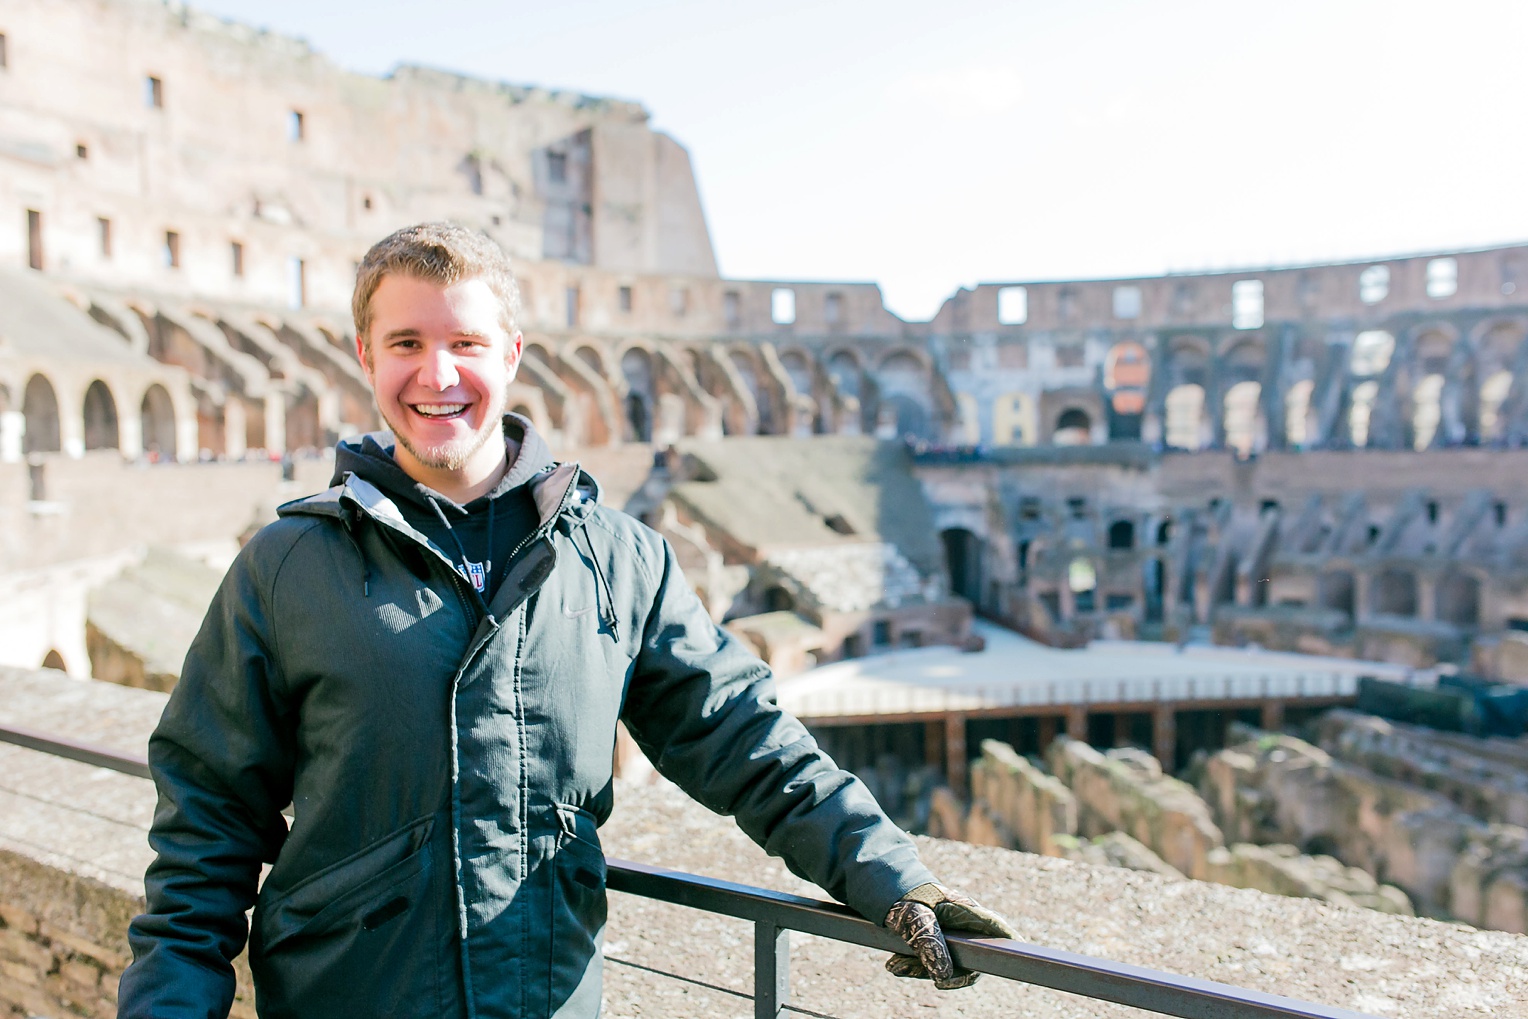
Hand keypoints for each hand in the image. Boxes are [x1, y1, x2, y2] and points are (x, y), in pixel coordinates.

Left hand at [883, 883, 1018, 988]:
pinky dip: (914, 967)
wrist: (882, 889)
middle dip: (945, 972)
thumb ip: (930, 942)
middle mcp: (962, 924)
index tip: (1019, 949)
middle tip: (914, 972)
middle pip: (970, 959)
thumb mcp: (915, 917)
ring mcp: (951, 935)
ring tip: (894, 965)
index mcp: (964, 910)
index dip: (1008, 940)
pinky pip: (932, 963)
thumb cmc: (903, 896)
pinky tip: (895, 964)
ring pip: (948, 965)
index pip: (994, 927)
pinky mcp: (937, 942)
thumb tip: (944, 976)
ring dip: (920, 970)